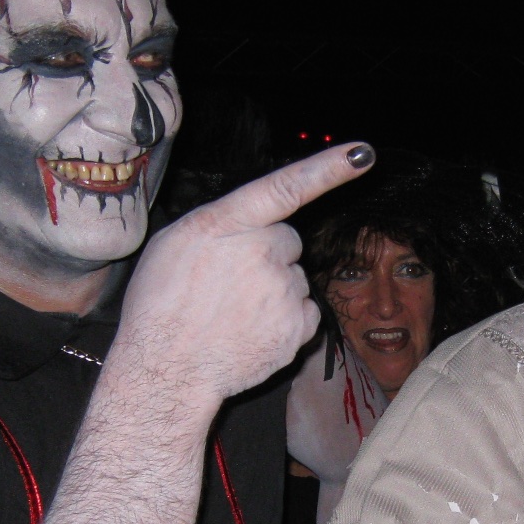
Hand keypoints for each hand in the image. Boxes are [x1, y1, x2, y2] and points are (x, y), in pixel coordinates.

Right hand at [115, 144, 373, 408]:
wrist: (167, 369)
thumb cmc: (161, 306)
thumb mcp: (174, 243)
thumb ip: (221, 223)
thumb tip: (250, 223)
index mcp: (226, 222)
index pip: (285, 186)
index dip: (328, 168)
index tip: (363, 154)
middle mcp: (261, 250)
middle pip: (288, 240)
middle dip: (269, 255)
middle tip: (232, 284)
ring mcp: (284, 289)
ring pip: (295, 278)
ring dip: (274, 291)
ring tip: (234, 314)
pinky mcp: (300, 325)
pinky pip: (305, 310)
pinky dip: (287, 320)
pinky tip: (253, 331)